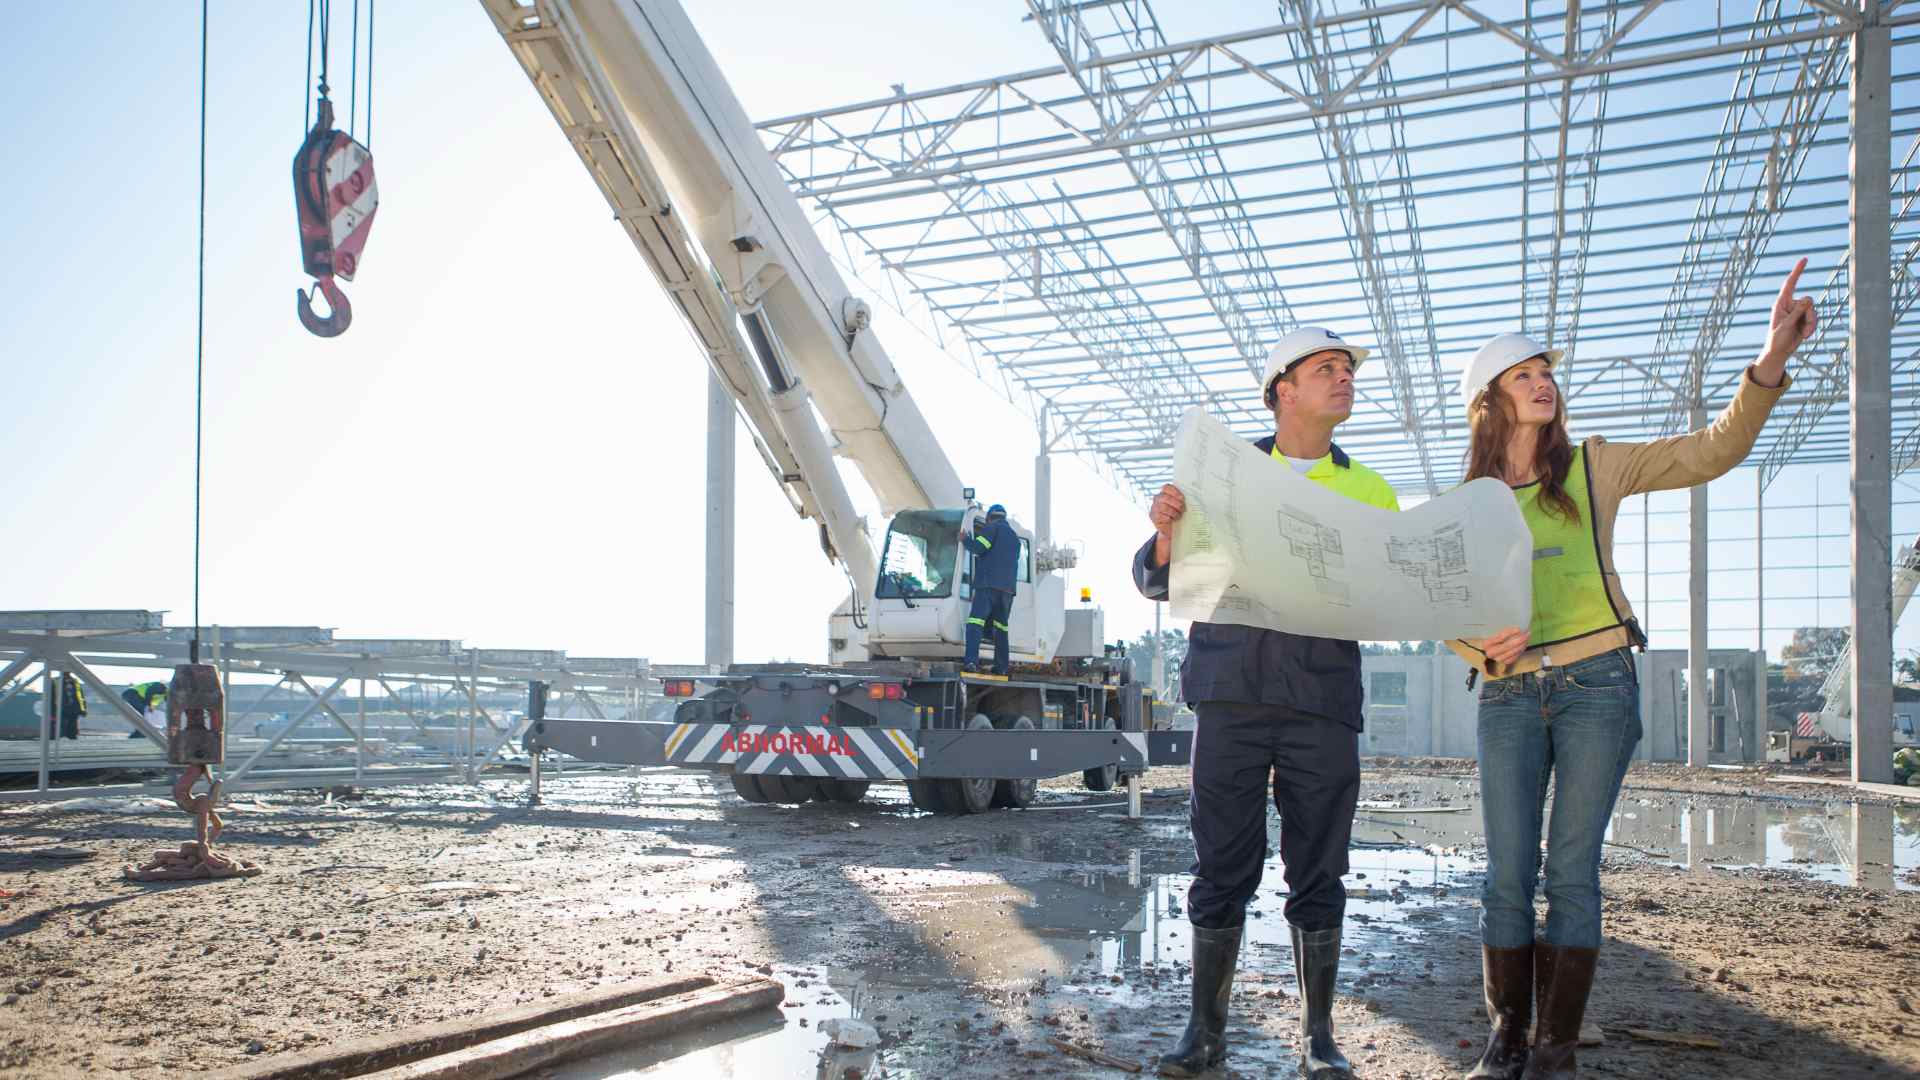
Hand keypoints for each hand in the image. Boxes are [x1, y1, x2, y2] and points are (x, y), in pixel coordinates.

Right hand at [1148, 483, 1184, 567]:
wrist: (1173, 530)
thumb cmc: (1179, 516)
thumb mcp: (1181, 506)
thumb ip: (1183, 499)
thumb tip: (1196, 494)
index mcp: (1165, 493)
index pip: (1167, 487)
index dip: (1174, 491)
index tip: (1182, 498)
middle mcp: (1157, 499)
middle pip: (1164, 497)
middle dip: (1175, 503)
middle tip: (1182, 509)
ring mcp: (1154, 508)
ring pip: (1163, 507)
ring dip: (1173, 512)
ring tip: (1178, 516)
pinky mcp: (1154, 517)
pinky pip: (1161, 516)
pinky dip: (1169, 519)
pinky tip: (1172, 521)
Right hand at [1482, 626, 1529, 668]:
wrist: (1493, 647)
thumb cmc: (1494, 636)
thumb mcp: (1493, 632)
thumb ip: (1502, 630)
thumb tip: (1515, 626)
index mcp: (1486, 644)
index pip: (1499, 637)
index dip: (1510, 633)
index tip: (1518, 628)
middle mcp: (1490, 653)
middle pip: (1507, 646)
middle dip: (1519, 639)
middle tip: (1526, 633)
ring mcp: (1498, 659)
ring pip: (1513, 652)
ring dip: (1522, 644)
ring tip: (1527, 637)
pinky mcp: (1505, 662)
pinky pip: (1515, 656)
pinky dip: (1521, 649)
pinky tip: (1525, 643)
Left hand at [1756, 257, 1816, 383]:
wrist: (1779, 351)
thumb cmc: (1777, 339)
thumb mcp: (1786, 325)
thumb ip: (1797, 312)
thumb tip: (1808, 299)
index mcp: (1781, 303)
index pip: (1790, 284)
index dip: (1797, 271)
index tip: (1805, 259)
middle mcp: (1790, 305)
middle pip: (1808, 302)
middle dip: (1808, 316)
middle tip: (1801, 328)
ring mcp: (1798, 312)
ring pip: (1813, 311)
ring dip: (1811, 324)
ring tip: (1803, 334)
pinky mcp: (1804, 319)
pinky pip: (1815, 318)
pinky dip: (1812, 327)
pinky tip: (1805, 335)